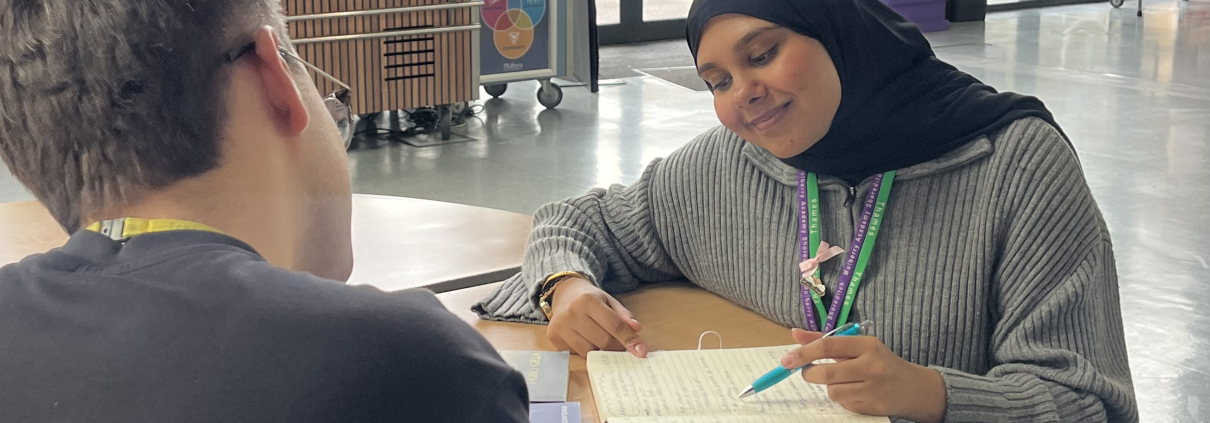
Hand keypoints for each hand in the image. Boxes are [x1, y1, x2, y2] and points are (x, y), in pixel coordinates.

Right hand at [547, 278, 647, 357]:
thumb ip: (623, 315)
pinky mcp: (553, 337)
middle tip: (622, 347)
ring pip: (590, 351)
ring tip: (603, 342)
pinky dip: (586, 351)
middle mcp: (573, 313)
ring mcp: (561, 326)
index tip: (641, 351)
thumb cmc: (589, 298)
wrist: (563, 293)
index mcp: (589, 300)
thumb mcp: (608, 300)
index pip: (614, 325)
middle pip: (603, 341)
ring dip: (601, 351)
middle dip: (617, 347)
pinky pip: (576, 353)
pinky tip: (586, 340)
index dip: (629, 339)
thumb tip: (637, 329)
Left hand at [781, 328, 945, 422]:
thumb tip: (795, 334)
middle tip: (808, 372)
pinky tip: (856, 392)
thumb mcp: (858, 345)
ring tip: (843, 382)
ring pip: (833, 392)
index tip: (786, 359)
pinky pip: (845, 404)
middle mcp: (872, 365)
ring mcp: (874, 388)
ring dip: (830, 388)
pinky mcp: (874, 407)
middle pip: (826, 373)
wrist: (913, 388)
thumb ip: (826, 340)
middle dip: (810, 374)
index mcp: (867, 345)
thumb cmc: (880, 362)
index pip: (828, 346)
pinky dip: (844, 399)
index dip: (803, 353)